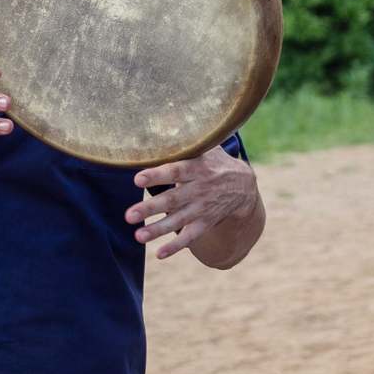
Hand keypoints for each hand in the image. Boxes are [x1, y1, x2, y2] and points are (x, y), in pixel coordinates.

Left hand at [125, 146, 260, 260]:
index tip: (138, 179)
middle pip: (173, 200)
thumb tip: (156, 120)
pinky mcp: (205, 222)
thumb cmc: (213, 160)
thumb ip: (182, 138)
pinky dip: (176, 246)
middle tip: (129, 215)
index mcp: (197, 168)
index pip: (175, 171)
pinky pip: (191, 236)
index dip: (157, 175)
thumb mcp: (204, 146)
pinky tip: (159, 254)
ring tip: (138, 236)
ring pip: (179, 221)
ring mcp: (203, 208)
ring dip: (158, 230)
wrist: (244, 185)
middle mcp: (199, 189)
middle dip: (150, 208)